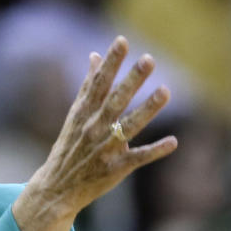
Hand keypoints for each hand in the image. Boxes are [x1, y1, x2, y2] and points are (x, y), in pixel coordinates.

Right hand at [23, 36, 177, 217]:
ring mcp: (105, 149)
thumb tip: (95, 55)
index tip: (122, 42)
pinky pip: (138, 158)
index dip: (111, 63)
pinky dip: (155, 151)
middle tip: (148, 59)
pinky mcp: (116, 169)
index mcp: (84, 113)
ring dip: (148, 109)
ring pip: (129, 127)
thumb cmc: (69, 148)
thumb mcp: (75, 115)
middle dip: (132, 80)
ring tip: (165, 90)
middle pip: (115, 101)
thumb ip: (87, 86)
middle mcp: (94, 128)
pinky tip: (173, 141)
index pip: (99, 84)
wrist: (57, 188)